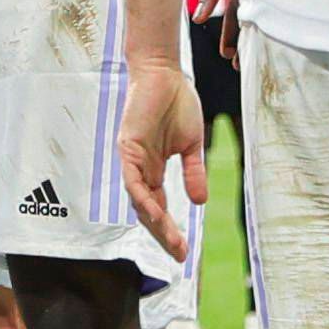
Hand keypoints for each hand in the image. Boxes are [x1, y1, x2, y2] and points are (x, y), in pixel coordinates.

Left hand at [117, 50, 207, 254]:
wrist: (166, 74)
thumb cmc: (177, 103)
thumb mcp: (191, 145)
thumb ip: (193, 172)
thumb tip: (200, 202)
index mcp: (153, 169)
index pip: (158, 207)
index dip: (169, 230)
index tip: (184, 251)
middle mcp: (139, 169)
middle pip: (147, 211)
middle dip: (162, 235)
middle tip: (179, 255)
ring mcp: (132, 159)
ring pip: (138, 200)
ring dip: (154, 222)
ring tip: (171, 241)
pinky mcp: (128, 147)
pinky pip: (133, 179)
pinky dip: (143, 197)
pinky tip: (156, 213)